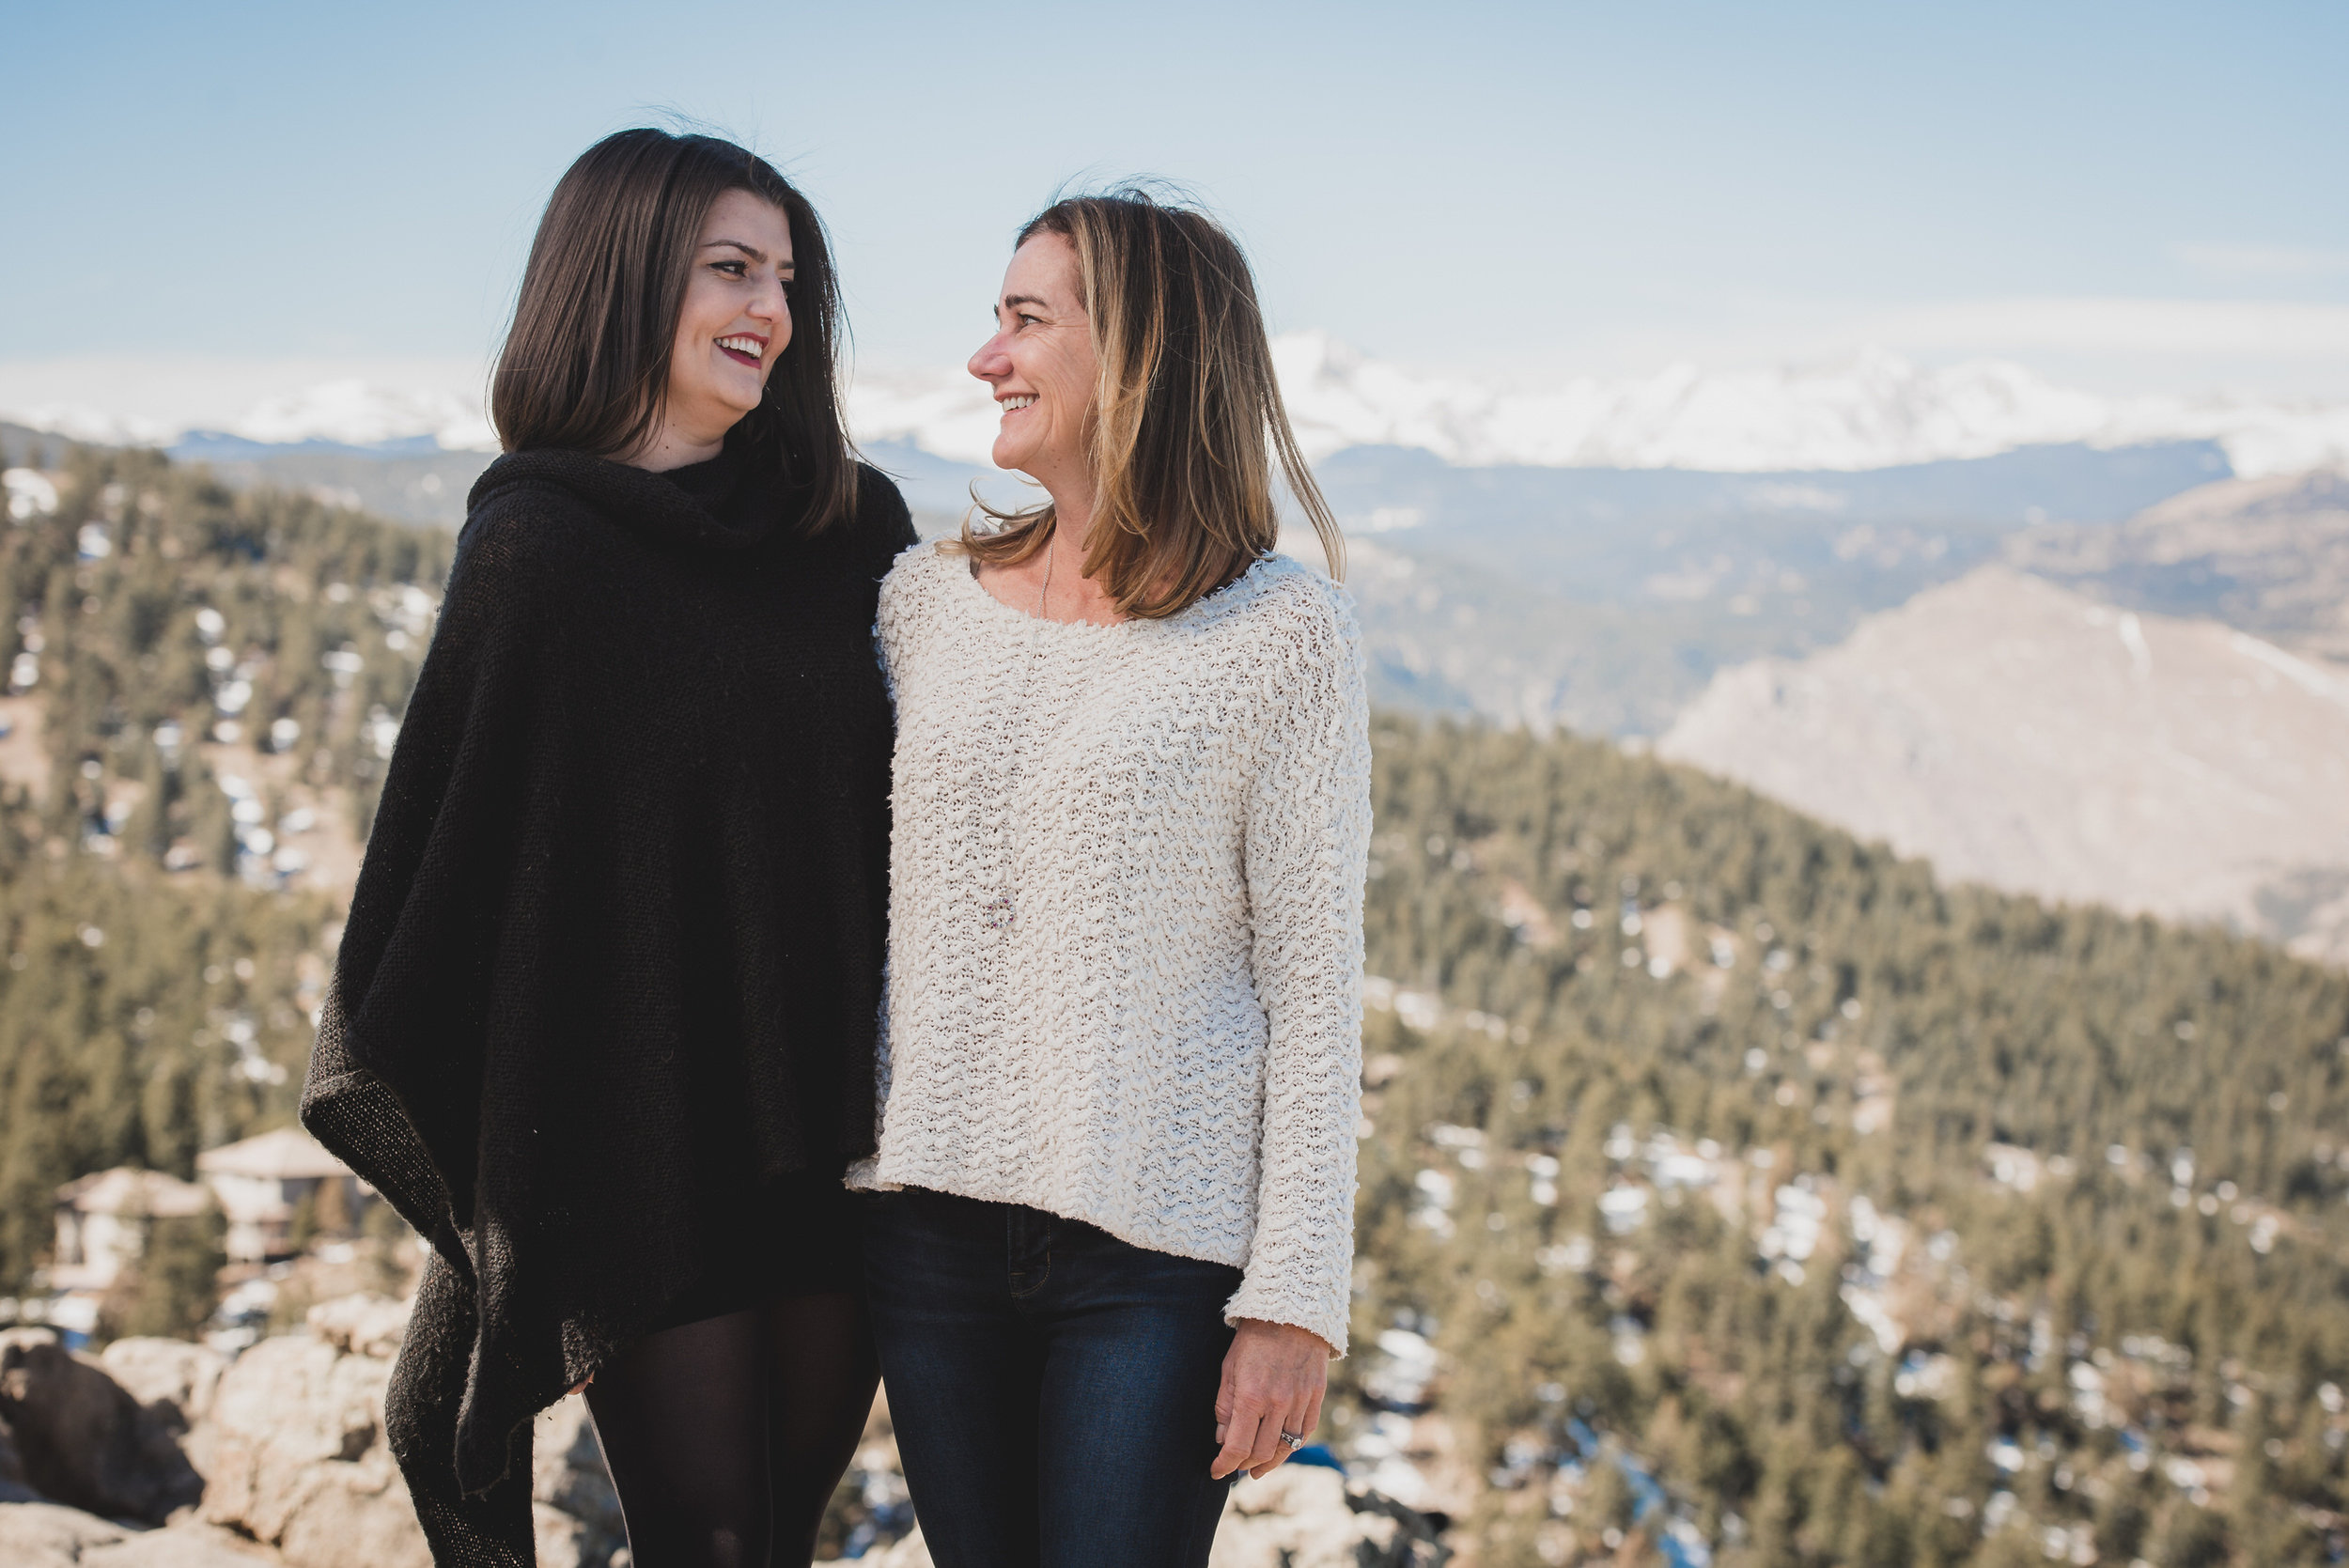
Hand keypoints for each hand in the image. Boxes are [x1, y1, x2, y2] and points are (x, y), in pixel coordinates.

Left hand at [1211, 1318, 1329, 1479]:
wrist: (1292, 1311)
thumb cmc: (1254, 1338)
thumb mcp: (1229, 1368)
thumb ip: (1224, 1406)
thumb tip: (1223, 1439)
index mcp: (1251, 1397)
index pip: (1238, 1447)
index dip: (1225, 1464)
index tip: (1216, 1471)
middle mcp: (1278, 1404)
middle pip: (1261, 1452)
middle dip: (1245, 1464)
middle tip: (1235, 1467)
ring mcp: (1300, 1401)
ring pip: (1285, 1447)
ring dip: (1269, 1462)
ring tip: (1257, 1469)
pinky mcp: (1316, 1396)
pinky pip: (1305, 1432)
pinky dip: (1292, 1446)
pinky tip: (1281, 1450)